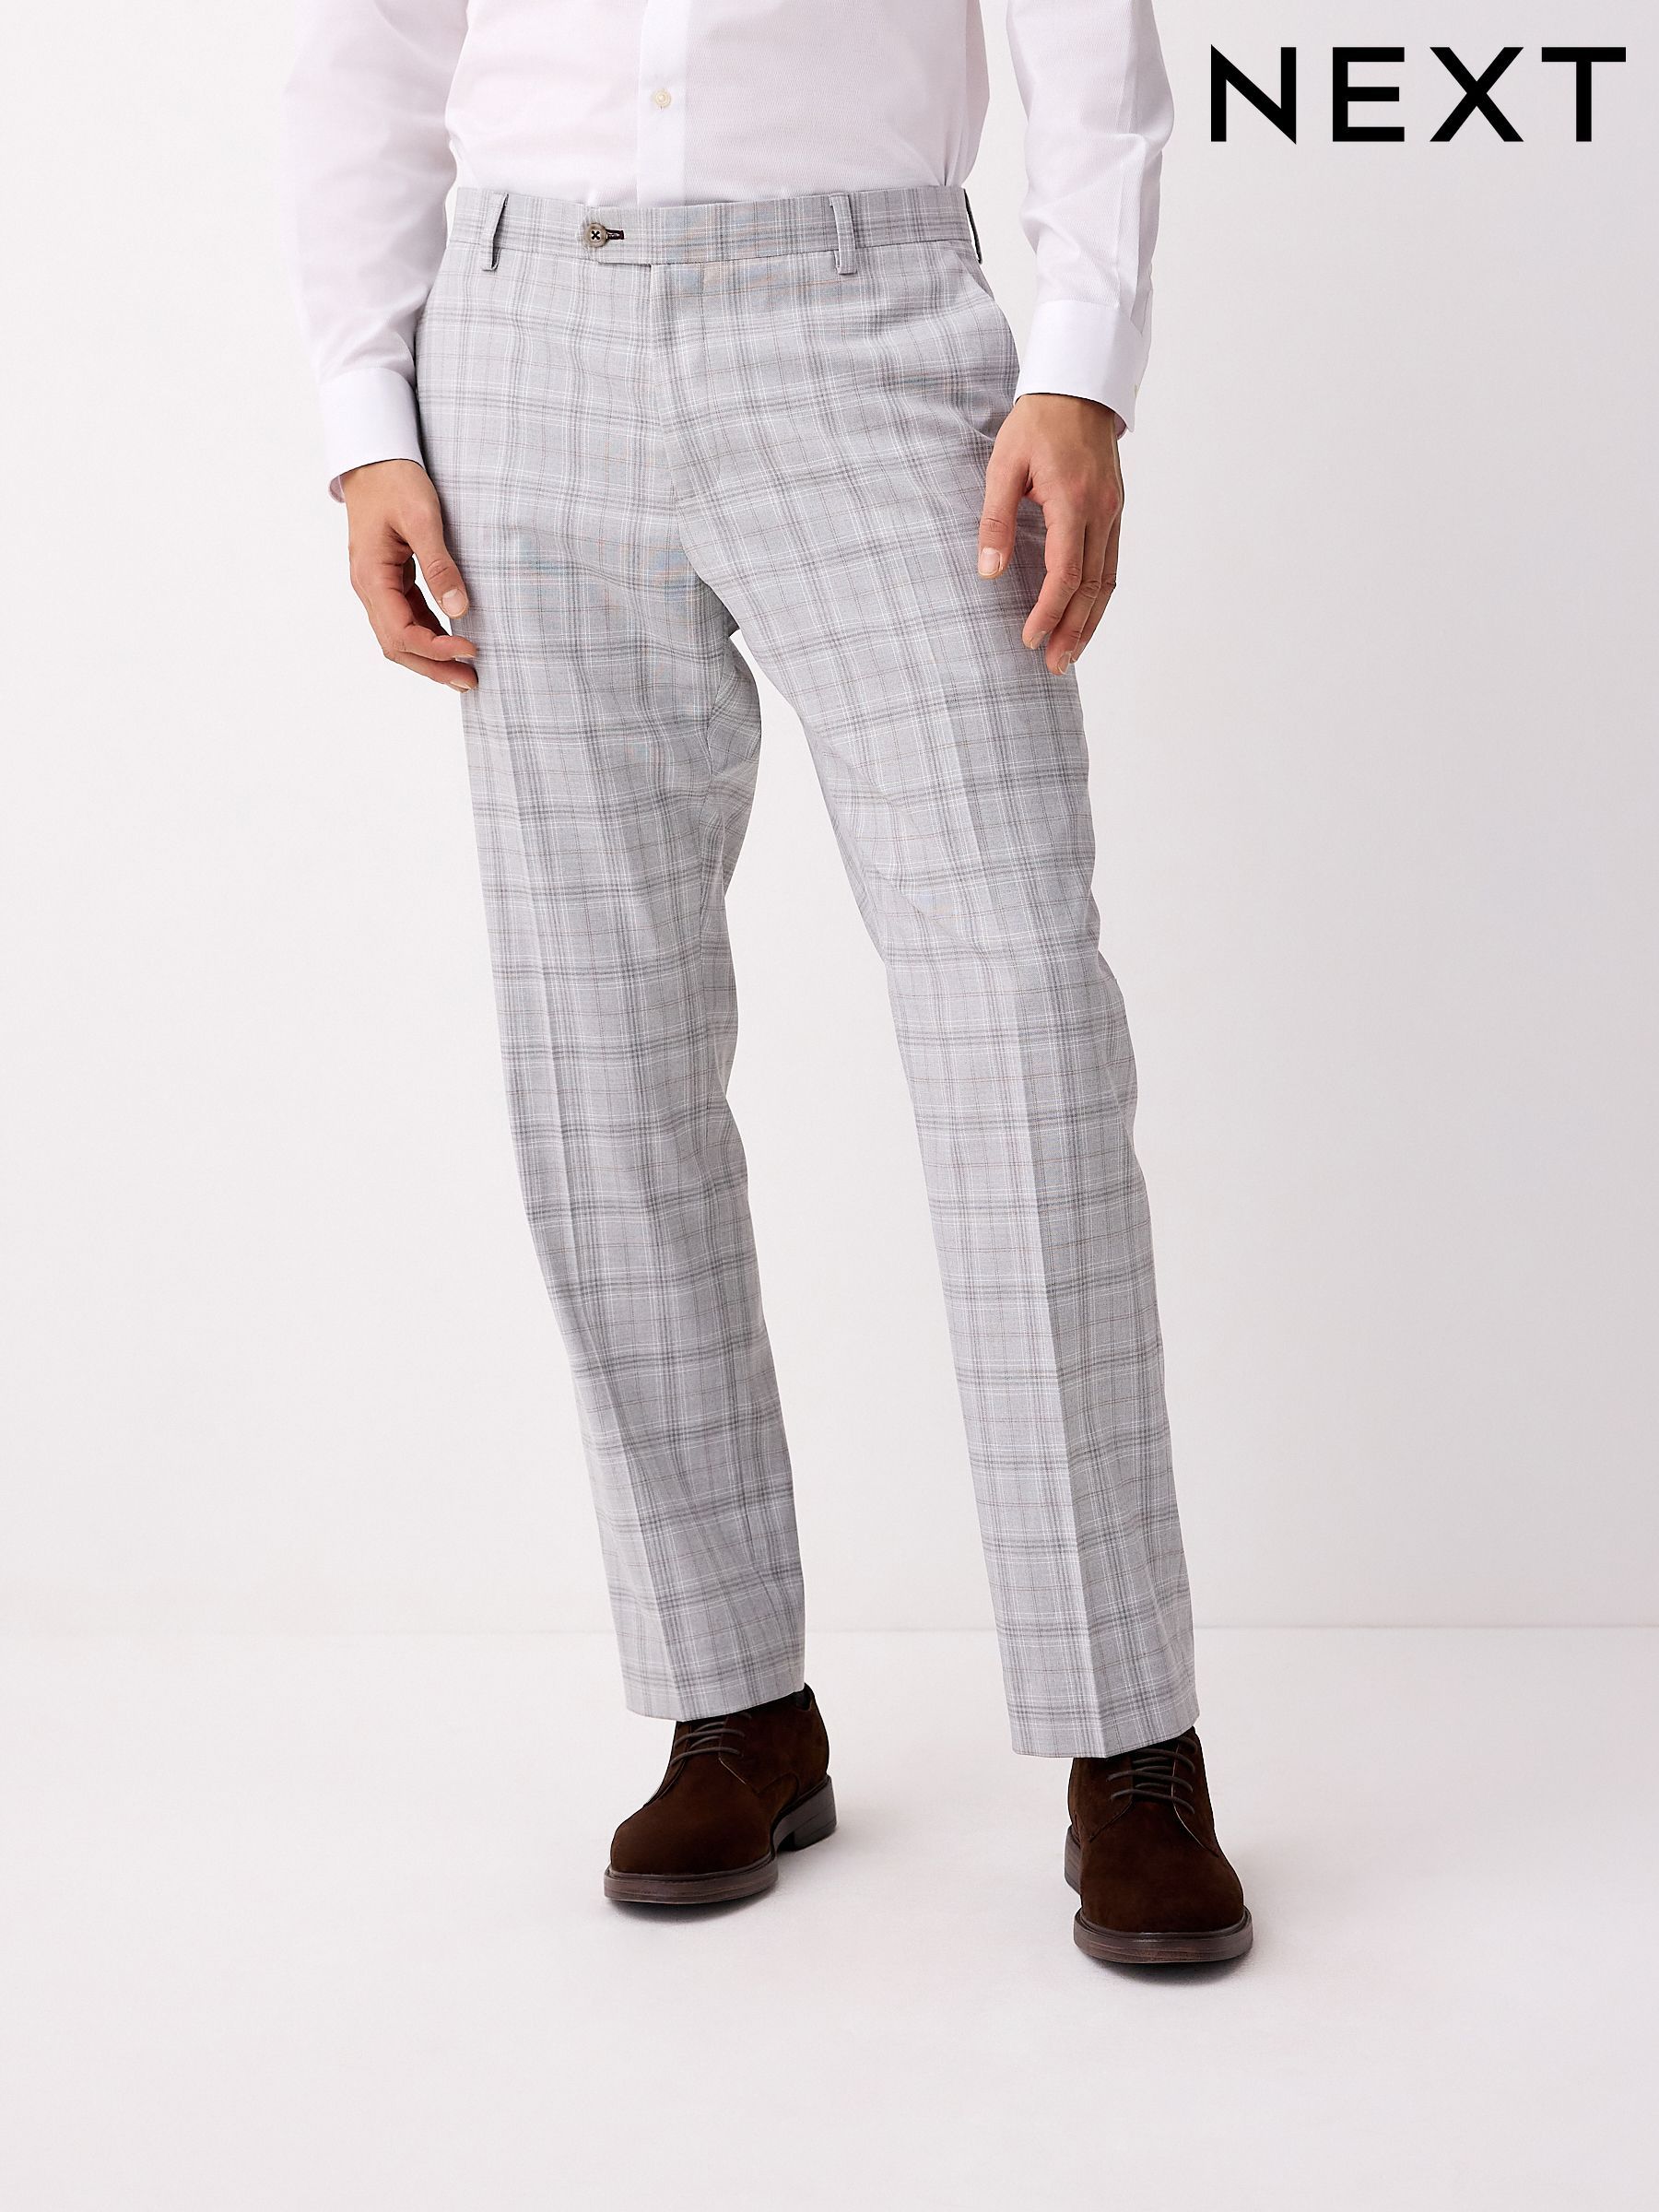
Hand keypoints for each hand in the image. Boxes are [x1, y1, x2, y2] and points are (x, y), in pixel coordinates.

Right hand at [340, 460, 476, 690]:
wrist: (374, 458)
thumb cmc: (396, 480)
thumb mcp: (422, 518)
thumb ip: (439, 564)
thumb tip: (459, 610)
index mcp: (371, 577)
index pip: (401, 631)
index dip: (436, 649)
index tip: (471, 651)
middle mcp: (368, 588)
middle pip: (396, 645)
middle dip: (433, 666)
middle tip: (471, 681)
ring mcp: (376, 585)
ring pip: (400, 636)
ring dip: (431, 655)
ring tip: (466, 670)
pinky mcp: (388, 579)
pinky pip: (406, 616)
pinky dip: (429, 634)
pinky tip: (453, 640)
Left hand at [976, 395, 1124, 673]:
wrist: (1078, 387)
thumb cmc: (1036, 423)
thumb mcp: (1003, 466)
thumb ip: (995, 520)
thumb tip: (988, 571)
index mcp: (1072, 500)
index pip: (1064, 573)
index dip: (1048, 611)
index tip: (1029, 639)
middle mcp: (1100, 511)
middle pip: (1091, 587)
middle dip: (1072, 631)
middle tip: (1053, 665)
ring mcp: (1113, 512)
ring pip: (1107, 581)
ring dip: (1089, 622)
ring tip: (1070, 654)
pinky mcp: (1115, 511)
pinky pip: (1111, 565)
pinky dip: (1099, 598)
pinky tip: (1085, 617)